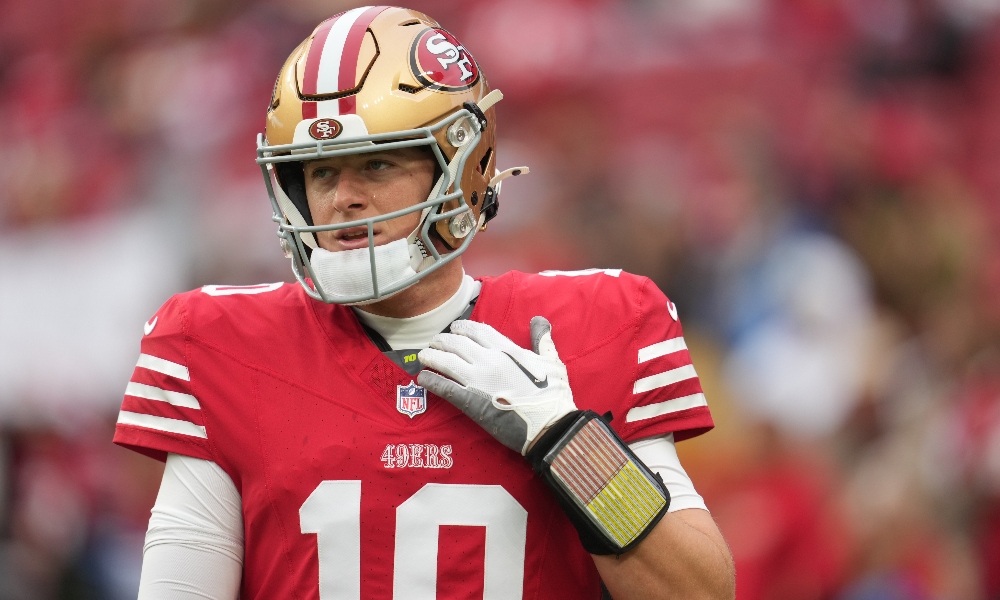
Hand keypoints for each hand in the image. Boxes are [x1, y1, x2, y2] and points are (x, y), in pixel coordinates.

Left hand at [417, 316, 576, 454]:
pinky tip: (423, 378)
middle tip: (434, 342)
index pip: (478, 331)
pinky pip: (443, 387)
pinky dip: (430, 380)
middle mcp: (489, 360)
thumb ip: (542, 340)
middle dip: (442, 340)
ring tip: (423, 355)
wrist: (549, 426)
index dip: (462, 328)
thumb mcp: (553, 362)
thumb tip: (539, 321)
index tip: (454, 328)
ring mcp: (477, 379)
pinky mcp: (469, 401)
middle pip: (457, 343)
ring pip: (446, 361)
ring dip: (431, 356)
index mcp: (507, 349)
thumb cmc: (554, 395)